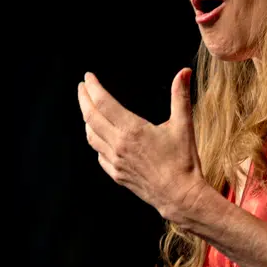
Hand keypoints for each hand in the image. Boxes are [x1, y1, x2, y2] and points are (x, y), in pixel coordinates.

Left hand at [78, 69, 207, 222]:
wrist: (180, 195)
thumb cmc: (183, 161)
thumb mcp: (183, 125)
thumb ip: (180, 96)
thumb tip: (184, 71)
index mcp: (132, 130)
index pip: (103, 103)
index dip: (93, 88)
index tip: (88, 77)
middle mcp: (118, 145)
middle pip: (91, 117)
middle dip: (84, 99)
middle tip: (82, 87)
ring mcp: (115, 161)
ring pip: (91, 136)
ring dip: (87, 119)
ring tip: (89, 109)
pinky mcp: (116, 174)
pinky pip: (99, 154)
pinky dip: (96, 140)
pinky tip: (100, 136)